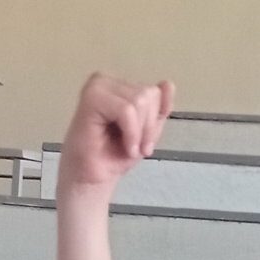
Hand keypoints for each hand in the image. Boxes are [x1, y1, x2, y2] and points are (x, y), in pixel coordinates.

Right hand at [58, 74, 174, 194]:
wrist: (94, 178)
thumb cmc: (115, 156)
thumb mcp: (148, 131)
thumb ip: (159, 108)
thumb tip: (168, 83)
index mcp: (118, 87)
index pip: (154, 92)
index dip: (153, 120)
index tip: (143, 142)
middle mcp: (106, 81)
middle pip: (148, 94)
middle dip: (147, 127)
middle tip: (136, 147)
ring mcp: (97, 86)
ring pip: (139, 101)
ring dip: (139, 132)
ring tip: (128, 147)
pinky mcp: (91, 98)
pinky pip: (126, 110)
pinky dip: (131, 133)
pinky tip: (125, 146)